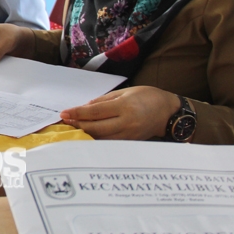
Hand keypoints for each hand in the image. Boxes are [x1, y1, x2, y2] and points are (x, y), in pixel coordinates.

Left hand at [60, 86, 180, 140]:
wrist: (168, 112)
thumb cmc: (148, 97)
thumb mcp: (126, 92)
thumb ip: (104, 100)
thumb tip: (85, 108)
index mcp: (125, 106)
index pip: (95, 111)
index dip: (78, 113)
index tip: (64, 113)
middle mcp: (127, 122)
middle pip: (96, 127)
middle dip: (78, 124)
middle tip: (66, 121)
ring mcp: (129, 135)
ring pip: (101, 137)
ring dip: (85, 133)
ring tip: (74, 127)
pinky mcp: (131, 142)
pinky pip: (109, 142)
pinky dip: (97, 139)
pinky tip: (88, 134)